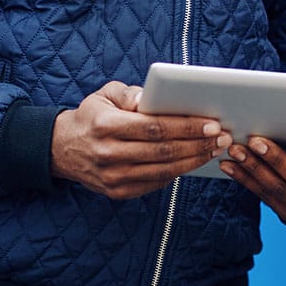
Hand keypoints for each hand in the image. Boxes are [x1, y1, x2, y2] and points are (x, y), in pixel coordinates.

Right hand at [51, 81, 231, 199]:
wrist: (62, 149)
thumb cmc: (92, 116)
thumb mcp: (105, 94)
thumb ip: (131, 93)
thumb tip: (154, 96)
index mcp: (106, 125)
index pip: (154, 127)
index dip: (186, 127)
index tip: (212, 124)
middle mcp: (108, 154)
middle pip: (163, 151)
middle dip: (198, 144)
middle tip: (222, 137)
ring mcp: (113, 177)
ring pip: (163, 170)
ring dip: (193, 160)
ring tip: (214, 149)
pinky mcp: (117, 192)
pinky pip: (155, 183)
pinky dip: (177, 172)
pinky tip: (193, 160)